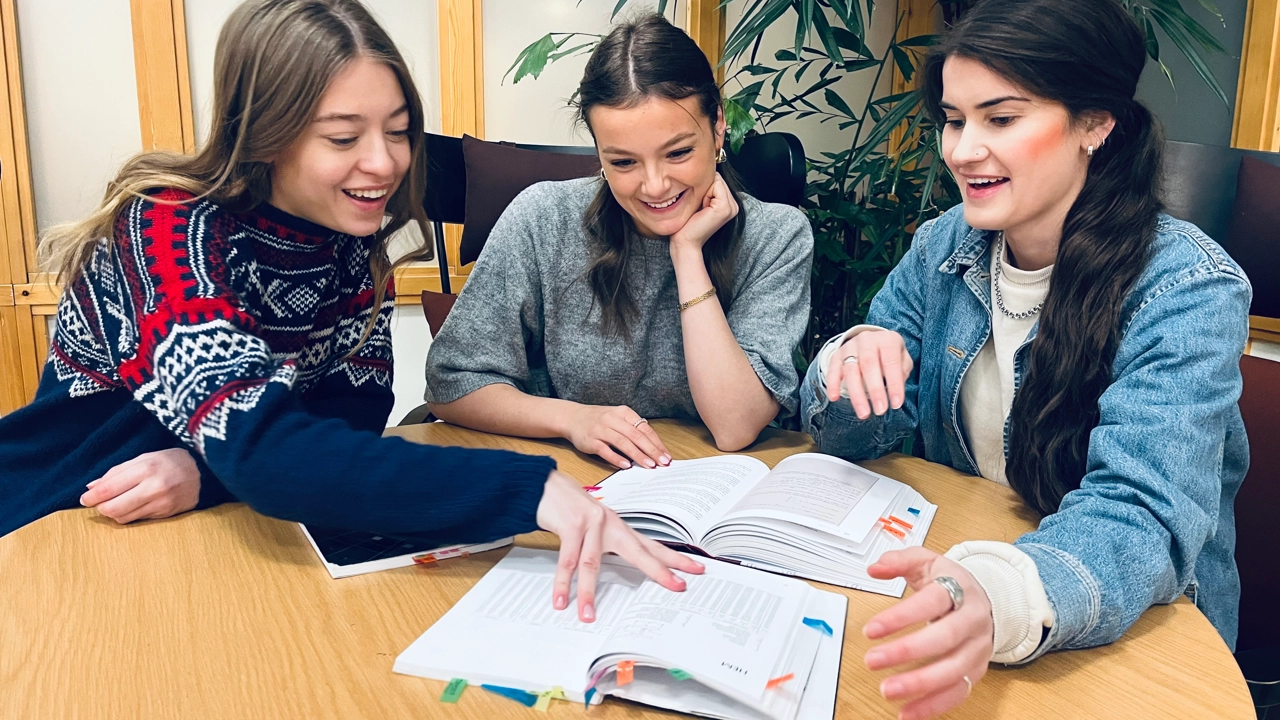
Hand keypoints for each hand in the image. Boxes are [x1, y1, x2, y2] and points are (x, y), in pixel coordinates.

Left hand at [79, 448, 200, 523]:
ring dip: (113, 513)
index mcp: (146, 468)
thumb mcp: (143, 458)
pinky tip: (132, 506)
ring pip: (123, 517)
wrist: (204, 473)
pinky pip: (138, 520)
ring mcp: (161, 503)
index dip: (92, 497)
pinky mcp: (166, 514)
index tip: (84, 499)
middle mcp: (154, 487)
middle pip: (113, 508)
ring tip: (115, 503)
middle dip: (100, 508)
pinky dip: (129, 515)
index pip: (109, 488)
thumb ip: (116, 472)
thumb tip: (91, 488)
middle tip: (98, 503)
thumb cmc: (170, 462)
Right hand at [536, 470, 703, 620]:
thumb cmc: (569, 509)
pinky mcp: (571, 525)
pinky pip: (566, 560)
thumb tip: (616, 569)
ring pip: (591, 564)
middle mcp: (609, 524)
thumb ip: (605, 544)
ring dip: (587, 593)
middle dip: (659, 571)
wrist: (544, 485)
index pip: (651, 545)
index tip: (696, 569)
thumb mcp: (593, 526)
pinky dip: (562, 583)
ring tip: (588, 616)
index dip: (674, 559)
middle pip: (639, 552)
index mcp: (618, 527)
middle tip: (678, 586)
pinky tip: (561, 600)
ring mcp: (591, 523)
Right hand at [563, 404, 671, 469]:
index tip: (666, 455)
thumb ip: (633, 430)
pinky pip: (605, 450)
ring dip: (638, 455)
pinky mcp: (590, 441)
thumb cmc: (599, 420)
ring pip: (623, 442)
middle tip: (662, 463)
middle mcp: (613, 419)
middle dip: (652, 450)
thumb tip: (653, 448)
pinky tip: (627, 465)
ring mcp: (601, 429)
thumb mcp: (618, 418)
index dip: (657, 443)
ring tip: (649, 465)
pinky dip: (617, 458)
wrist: (572, 417)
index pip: (644, 429)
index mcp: (623, 413)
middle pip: (636, 436)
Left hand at [669, 172, 738, 254]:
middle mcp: (734, 205)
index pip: (717, 180)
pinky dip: (705, 194)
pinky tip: (702, 209)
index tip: (699, 205)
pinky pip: (716, 185)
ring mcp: (732, 207)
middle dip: (705, 189)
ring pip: (717, 180)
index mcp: (729, 204)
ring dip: (704, 191)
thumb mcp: (699, 202)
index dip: (704, 188)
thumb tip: (702, 168)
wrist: (685, 242)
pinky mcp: (725, 208)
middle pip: (718, 178)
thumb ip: (706, 188)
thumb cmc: (686, 224)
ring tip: (701, 209)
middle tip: (700, 208)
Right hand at [826, 329, 913, 418]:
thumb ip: (902, 371)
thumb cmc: (889, 355)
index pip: (891, 362)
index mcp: (887, 340)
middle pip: (868, 365)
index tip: (896, 404)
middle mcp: (867, 340)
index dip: (894, 384)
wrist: (870, 341)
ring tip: (863, 413)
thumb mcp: (902, 358)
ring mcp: (850, 347)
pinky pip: (832, 370)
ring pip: (850, 370)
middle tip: (880, 410)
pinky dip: (832, 384)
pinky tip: (834, 398)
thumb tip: (896, 388)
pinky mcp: (836, 355)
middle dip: (875, 390)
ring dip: (856, 394)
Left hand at [863, 548, 993, 719]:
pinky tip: (907, 712)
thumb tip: (875, 568)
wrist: (990, 600)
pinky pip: (958, 692)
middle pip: (944, 638)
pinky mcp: (976, 670)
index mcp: (959, 591)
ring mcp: (977, 648)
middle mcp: (972, 620)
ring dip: (920, 684)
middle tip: (873, 660)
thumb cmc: (952, 583)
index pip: (931, 602)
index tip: (870, 630)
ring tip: (888, 690)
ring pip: (953, 669)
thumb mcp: (927, 562)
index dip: (900, 617)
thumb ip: (900, 561)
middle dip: (907, 652)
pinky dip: (933, 705)